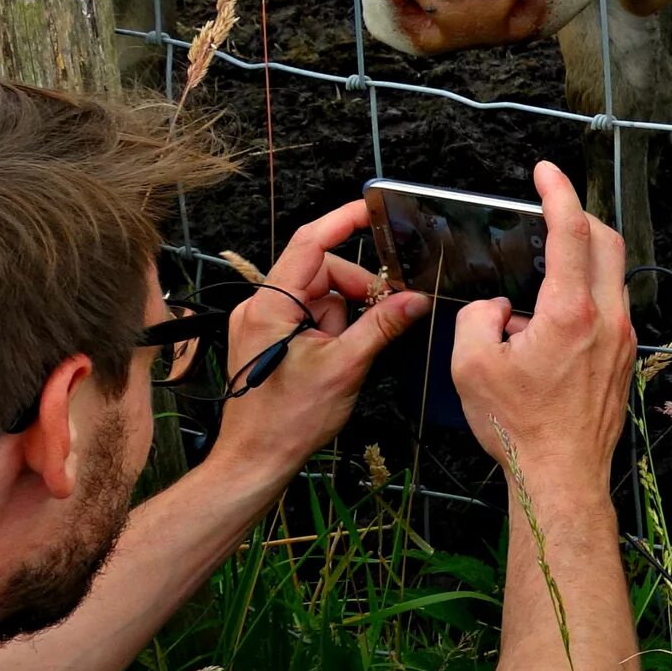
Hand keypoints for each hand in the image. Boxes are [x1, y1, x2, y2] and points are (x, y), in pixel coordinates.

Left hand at [208, 197, 428, 491]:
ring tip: (348, 352)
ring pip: (319, 295)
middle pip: (321, 271)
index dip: (343, 221)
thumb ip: (382, 325)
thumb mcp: (345, 367)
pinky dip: (332, 326)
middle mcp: (260, 306)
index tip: (374, 211)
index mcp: (271, 306)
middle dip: (357, 290)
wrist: (255, 459)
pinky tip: (337, 354)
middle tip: (381, 317)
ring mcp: (262, 322)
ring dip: (344, 314)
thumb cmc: (289, 419)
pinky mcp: (268, 338)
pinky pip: (309, 314)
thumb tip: (416, 298)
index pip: (309, 243)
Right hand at [451, 162, 634, 489]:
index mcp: (571, 312)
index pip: (572, 232)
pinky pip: (611, 306)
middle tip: (550, 210)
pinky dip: (587, 291)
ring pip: (612, 274)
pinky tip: (554, 313)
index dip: (558, 192)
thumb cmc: (518, 427)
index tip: (546, 172)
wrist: (561, 476)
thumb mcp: (471, 367)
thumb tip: (500, 308)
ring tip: (543, 268)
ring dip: (583, 257)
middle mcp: (607, 318)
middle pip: (606, 241)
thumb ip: (479, 319)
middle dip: (579, 216)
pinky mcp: (623, 358)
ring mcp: (622, 338)